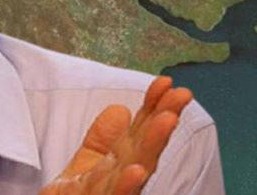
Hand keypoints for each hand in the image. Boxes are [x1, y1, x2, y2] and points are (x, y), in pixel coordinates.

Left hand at [40, 76, 191, 194]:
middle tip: (181, 94)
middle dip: (163, 120)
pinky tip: (136, 170)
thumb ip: (102, 139)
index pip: (140, 130)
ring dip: (153, 145)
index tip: (165, 82)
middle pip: (145, 148)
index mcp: (120, 164)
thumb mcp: (86, 163)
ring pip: (137, 172)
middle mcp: (124, 179)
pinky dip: (126, 186)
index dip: (152, 106)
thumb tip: (121, 109)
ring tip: (167, 119)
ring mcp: (115, 194)